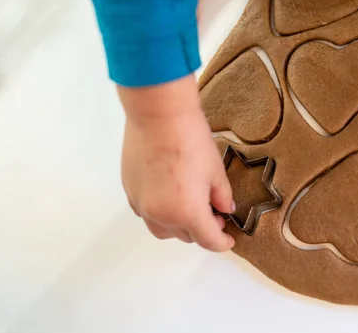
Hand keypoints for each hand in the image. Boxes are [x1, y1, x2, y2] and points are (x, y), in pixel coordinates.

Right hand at [117, 75, 234, 251]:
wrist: (159, 115)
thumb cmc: (190, 140)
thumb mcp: (216, 170)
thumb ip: (222, 196)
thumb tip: (225, 209)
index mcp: (187, 213)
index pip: (208, 241)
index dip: (222, 242)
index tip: (228, 239)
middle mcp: (161, 215)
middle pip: (185, 237)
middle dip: (201, 230)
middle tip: (214, 214)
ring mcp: (142, 204)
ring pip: (162, 229)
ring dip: (178, 226)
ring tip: (190, 207)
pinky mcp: (130, 191)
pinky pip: (145, 213)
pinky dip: (159, 213)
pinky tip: (169, 196)